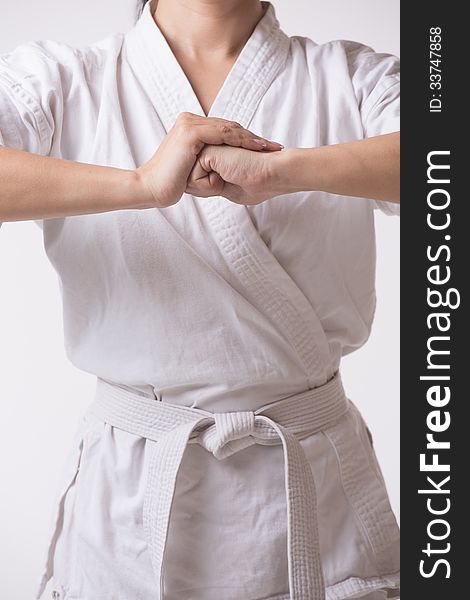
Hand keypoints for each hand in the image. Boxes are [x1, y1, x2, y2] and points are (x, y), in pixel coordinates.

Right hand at [135, 112, 281, 207]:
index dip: (246, 139)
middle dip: (253, 137)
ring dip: (252, 138)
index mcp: (190, 127)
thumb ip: (207, 165)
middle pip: (230, 127)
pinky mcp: (191, 132)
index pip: (225, 129)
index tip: (265, 149)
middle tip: (274, 146)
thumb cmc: (171, 184)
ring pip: (229, 128)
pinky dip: (242, 140)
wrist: (152, 188)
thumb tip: (222, 174)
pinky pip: (223, 134)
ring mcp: (190, 124)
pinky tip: (257, 147)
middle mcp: (190, 120)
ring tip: (270, 147)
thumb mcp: (193, 171)